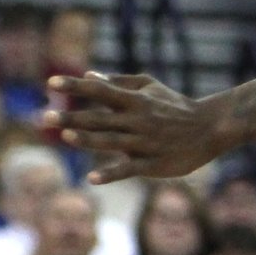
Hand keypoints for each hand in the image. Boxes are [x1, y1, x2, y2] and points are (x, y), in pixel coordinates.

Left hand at [41, 73, 225, 183]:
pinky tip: (92, 179)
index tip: (51, 82)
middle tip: (44, 117)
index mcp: (135, 100)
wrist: (210, 128)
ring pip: (112, 141)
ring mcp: (145, 142)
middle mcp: (137, 119)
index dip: (75, 86)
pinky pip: (129, 169)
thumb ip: (119, 82)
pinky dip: (111, 173)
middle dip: (72, 117)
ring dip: (88, 140)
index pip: (100, 90)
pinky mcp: (154, 163)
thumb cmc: (175, 105)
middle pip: (99, 118)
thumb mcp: (150, 87)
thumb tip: (88, 75)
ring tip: (66, 136)